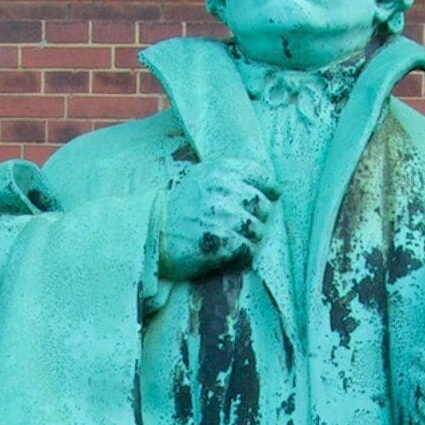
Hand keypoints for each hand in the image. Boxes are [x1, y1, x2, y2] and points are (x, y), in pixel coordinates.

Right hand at [158, 161, 276, 282]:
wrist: (153, 232)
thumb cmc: (182, 207)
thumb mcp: (202, 179)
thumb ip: (232, 177)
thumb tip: (271, 188)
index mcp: (218, 170)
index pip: (259, 175)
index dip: (267, 190)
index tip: (266, 199)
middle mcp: (220, 190)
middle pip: (262, 205)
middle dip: (257, 218)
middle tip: (243, 226)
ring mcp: (218, 216)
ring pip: (256, 229)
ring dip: (250, 238)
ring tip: (234, 239)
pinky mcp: (216, 242)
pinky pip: (245, 249)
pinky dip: (241, 253)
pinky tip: (228, 252)